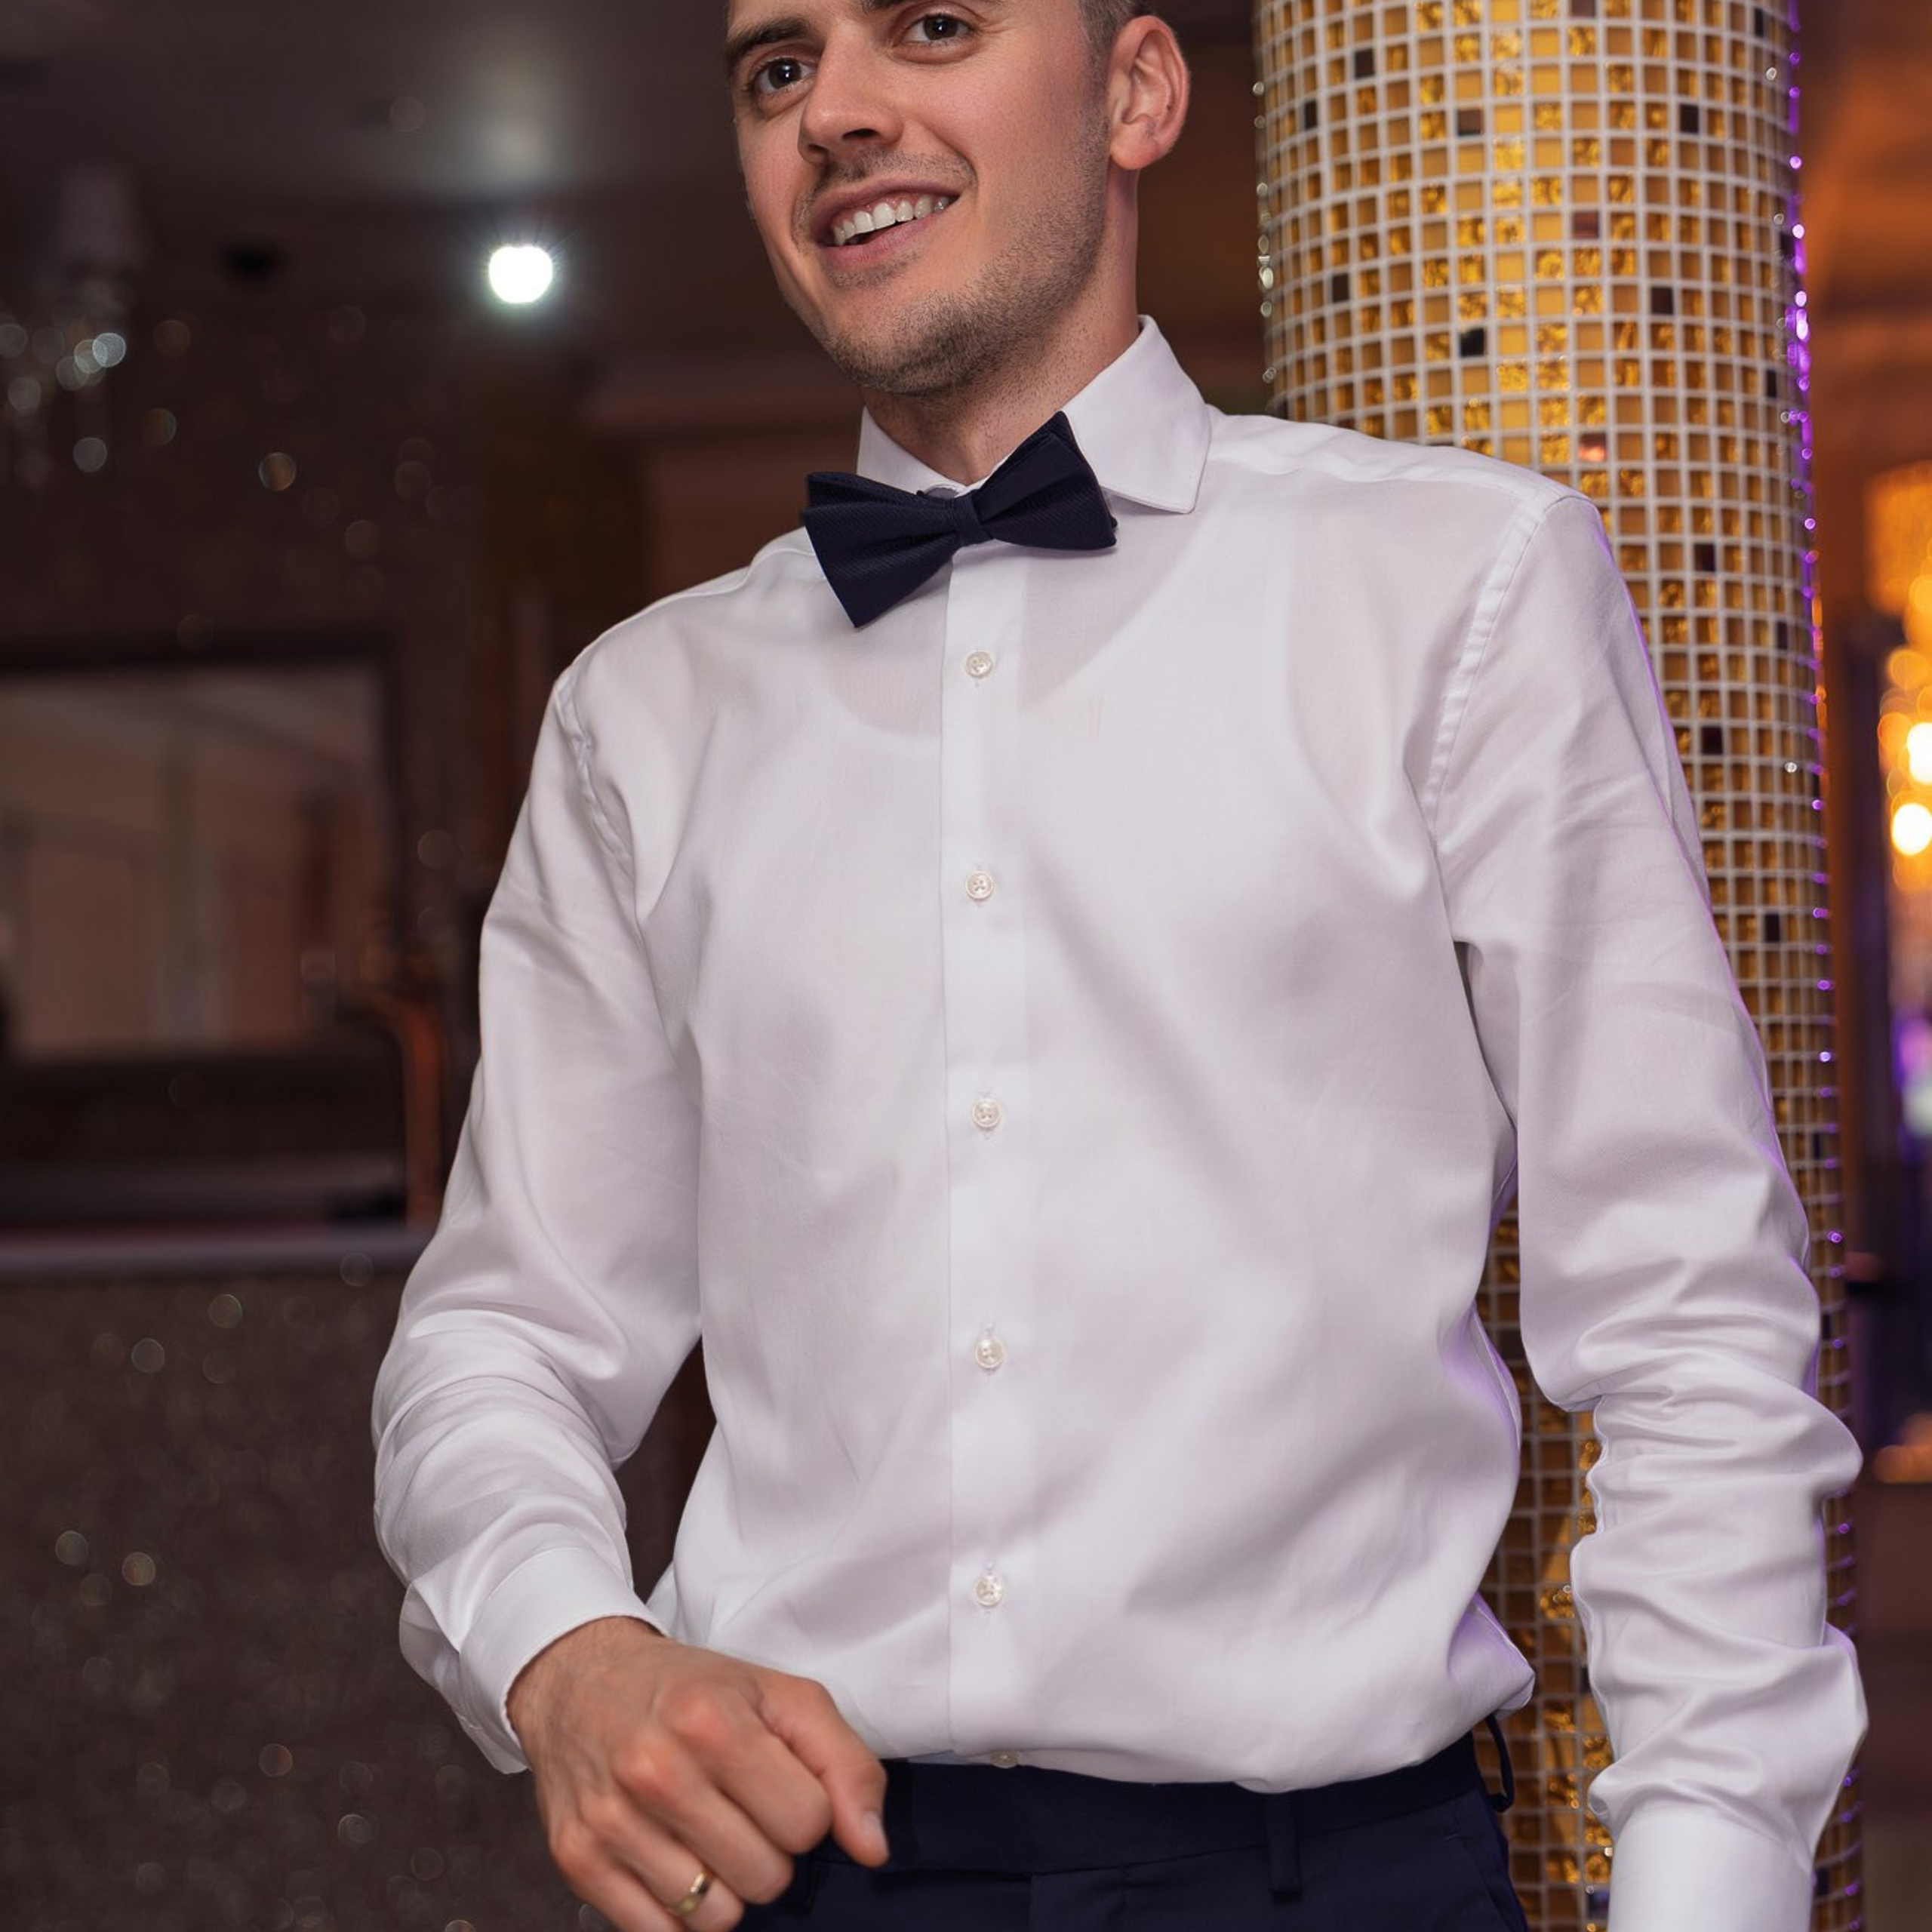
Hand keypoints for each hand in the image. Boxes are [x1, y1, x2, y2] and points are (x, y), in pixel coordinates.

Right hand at [507, 1617, 888, 1929]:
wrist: (580, 1679)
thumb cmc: (693, 1689)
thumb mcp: (779, 1695)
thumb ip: (844, 1764)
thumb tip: (873, 1850)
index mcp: (714, 1721)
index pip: (808, 1822)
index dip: (804, 1808)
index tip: (777, 1784)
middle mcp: (657, 1772)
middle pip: (767, 1877)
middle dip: (769, 1850)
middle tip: (740, 1809)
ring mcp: (612, 1821)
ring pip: (717, 1916)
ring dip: (726, 1886)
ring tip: (706, 1834)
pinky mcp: (578, 1861)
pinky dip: (678, 1911)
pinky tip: (671, 1860)